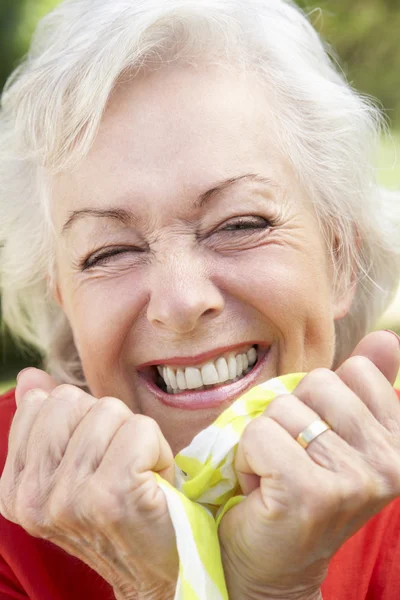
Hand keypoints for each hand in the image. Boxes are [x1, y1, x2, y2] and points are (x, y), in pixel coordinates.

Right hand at [0, 370, 177, 599]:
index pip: (43, 403)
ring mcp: (68, 498)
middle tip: (120, 465)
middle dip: (107, 423)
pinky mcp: (109, 495)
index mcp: (16, 489)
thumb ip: (48, 422)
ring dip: (135, 437)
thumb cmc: (121, 511)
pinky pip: (139, 429)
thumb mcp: (75, 467)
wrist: (157, 572)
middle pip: (72, 400)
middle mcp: (32, 497)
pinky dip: (158, 448)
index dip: (82, 420)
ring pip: (108, 410)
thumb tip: (29, 376)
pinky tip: (153, 481)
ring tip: (137, 475)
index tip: (94, 461)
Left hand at [218, 331, 399, 599]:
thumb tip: (385, 337)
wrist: (270, 565)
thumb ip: (364, 386)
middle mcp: (388, 464)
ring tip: (275, 475)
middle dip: (290, 417)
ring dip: (266, 439)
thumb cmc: (297, 490)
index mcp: (398, 443)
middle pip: (317, 384)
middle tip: (292, 461)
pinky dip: (246, 458)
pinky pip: (259, 434)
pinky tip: (259, 489)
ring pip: (284, 408)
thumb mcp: (337, 433)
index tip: (318, 442)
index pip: (355, 372)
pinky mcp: (309, 493)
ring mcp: (353, 480)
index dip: (321, 400)